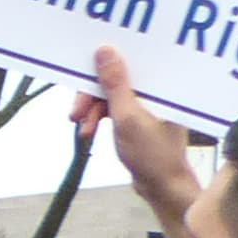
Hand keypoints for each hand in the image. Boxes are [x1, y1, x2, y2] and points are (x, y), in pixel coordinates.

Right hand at [77, 44, 202, 235]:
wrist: (162, 186)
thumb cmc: (152, 154)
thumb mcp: (127, 117)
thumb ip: (115, 83)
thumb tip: (105, 51)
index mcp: (160, 83)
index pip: (126, 63)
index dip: (100, 70)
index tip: (81, 79)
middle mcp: (155, 89)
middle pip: (115, 80)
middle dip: (91, 97)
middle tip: (75, 113)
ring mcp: (147, 103)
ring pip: (110, 96)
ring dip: (93, 111)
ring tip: (83, 130)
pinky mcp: (139, 116)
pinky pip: (113, 109)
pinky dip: (99, 119)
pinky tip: (89, 132)